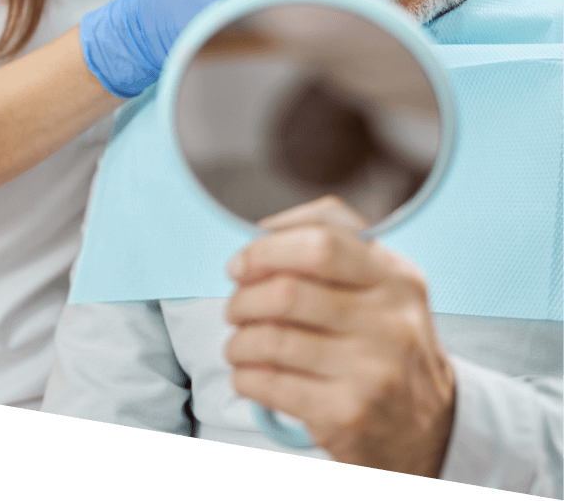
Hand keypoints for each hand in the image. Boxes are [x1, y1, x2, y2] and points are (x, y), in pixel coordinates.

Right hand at [79, 0, 331, 97]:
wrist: (141, 38)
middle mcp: (221, 17)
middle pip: (276, 5)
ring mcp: (227, 41)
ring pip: (273, 26)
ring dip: (302, 14)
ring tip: (332, 2)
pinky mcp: (229, 57)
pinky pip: (264, 41)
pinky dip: (287, 30)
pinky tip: (308, 21)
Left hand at [224, 195, 455, 475]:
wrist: (429, 430)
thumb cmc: (389, 346)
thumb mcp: (385, 287)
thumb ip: (336, 250)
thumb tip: (263, 235)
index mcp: (397, 277)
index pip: (322, 242)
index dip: (268, 249)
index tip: (242, 262)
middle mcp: (391, 321)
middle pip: (289, 292)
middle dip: (244, 297)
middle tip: (235, 307)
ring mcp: (372, 370)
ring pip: (273, 340)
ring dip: (239, 341)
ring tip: (239, 344)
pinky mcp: (348, 413)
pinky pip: (271, 385)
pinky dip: (245, 376)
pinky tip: (248, 374)